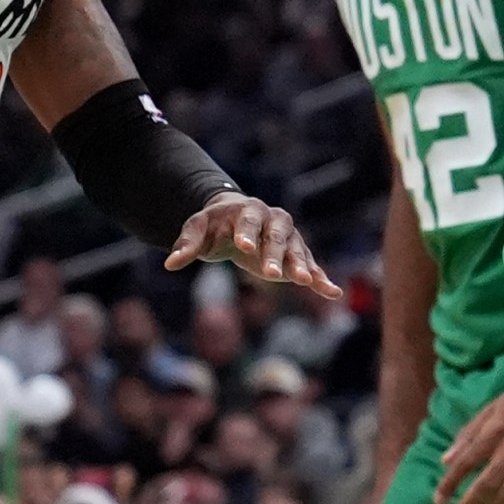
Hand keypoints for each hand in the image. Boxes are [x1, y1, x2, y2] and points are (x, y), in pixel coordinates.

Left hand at [165, 193, 342, 298]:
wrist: (237, 220)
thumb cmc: (215, 225)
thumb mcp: (197, 230)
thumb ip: (186, 244)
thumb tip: (170, 264)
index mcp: (249, 210)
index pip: (249, 220)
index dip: (247, 233)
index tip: (244, 247)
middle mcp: (275, 221)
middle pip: (277, 236)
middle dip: (275, 254)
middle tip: (271, 274)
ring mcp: (289, 238)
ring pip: (297, 251)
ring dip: (302, 265)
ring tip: (305, 282)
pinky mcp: (296, 256)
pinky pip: (311, 267)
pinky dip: (321, 279)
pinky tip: (333, 292)